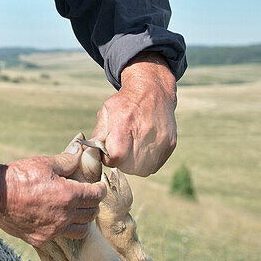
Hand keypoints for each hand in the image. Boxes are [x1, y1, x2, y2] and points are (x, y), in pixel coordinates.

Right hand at [0, 152, 105, 247]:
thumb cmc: (19, 177)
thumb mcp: (45, 163)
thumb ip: (67, 161)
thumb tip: (79, 152)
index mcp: (69, 196)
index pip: (96, 196)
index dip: (101, 189)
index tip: (99, 186)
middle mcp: (64, 216)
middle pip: (90, 214)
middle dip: (93, 204)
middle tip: (88, 196)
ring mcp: (52, 231)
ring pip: (80, 231)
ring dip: (82, 221)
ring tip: (76, 211)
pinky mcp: (40, 239)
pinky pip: (59, 236)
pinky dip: (62, 228)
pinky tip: (55, 218)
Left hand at [92, 52, 176, 176]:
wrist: (152, 90)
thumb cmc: (125, 102)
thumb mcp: (106, 112)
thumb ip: (98, 134)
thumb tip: (90, 153)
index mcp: (125, 122)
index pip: (115, 157)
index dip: (109, 158)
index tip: (109, 151)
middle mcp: (145, 131)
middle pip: (129, 167)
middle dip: (121, 162)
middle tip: (120, 151)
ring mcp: (160, 139)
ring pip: (143, 169)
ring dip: (134, 165)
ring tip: (131, 150)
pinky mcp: (170, 144)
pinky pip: (155, 165)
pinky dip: (146, 162)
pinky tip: (142, 148)